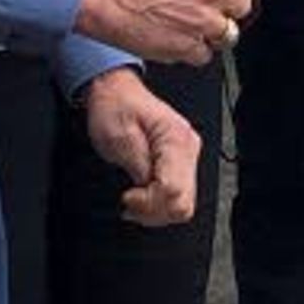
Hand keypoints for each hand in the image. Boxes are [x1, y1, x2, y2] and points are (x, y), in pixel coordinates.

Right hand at [76, 0, 256, 62]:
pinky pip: (204, 54)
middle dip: (227, 7)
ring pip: (227, 33)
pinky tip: (180, 39)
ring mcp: (202, 20)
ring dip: (213, 31)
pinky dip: (194, 50)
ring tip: (195, 26)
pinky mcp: (188, 46)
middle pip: (241, 5)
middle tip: (211, 7)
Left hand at [82, 67, 202, 225]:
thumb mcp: (118, 138)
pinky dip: (159, 203)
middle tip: (129, 203)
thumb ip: (138, 168)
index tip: (127, 196)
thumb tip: (148, 192)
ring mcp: (188, 156)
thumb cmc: (115, 108)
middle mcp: (189, 148)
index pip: (173, 190)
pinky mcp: (181, 163)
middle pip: (183, 203)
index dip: (148, 202)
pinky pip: (179, 196)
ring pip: (184, 205)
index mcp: (176, 139)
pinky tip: (143, 196)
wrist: (116, 93)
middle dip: (152, 211)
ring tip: (134, 201)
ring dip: (156, 210)